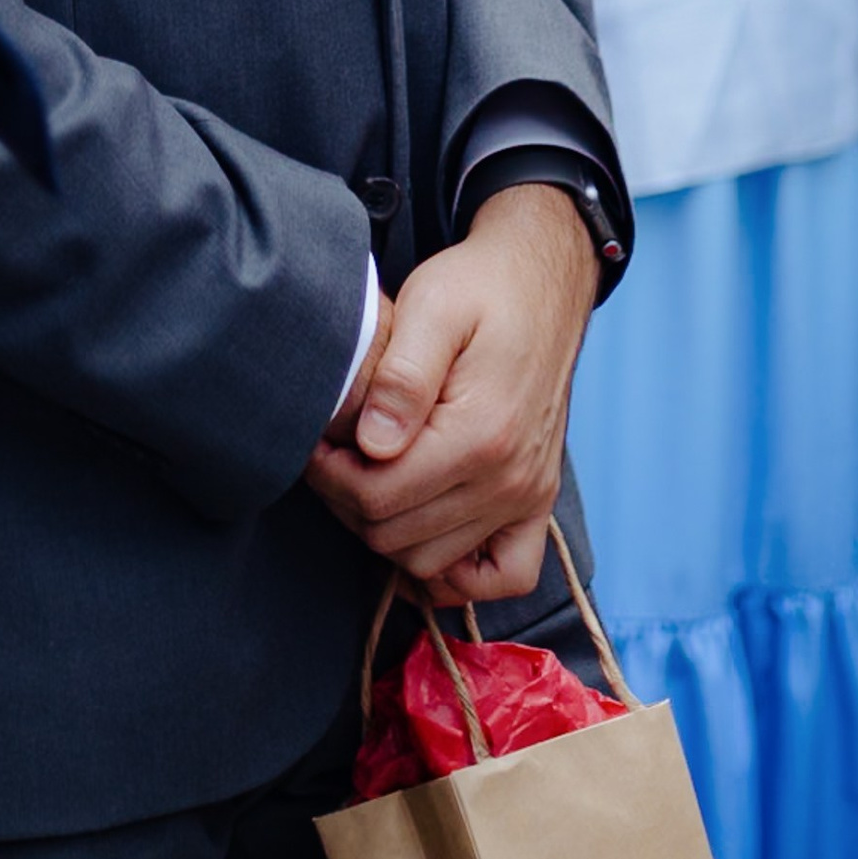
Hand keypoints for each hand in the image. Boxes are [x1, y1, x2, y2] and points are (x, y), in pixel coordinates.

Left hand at [304, 185, 595, 604]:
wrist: (542, 283)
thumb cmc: (481, 288)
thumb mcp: (433, 306)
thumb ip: (402, 377)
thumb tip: (373, 445)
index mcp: (481, 435)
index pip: (378, 498)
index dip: (330, 477)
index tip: (315, 443)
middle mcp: (511, 479)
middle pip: (396, 536)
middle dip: (348, 501)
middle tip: (334, 456)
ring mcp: (528, 496)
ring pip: (431, 562)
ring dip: (387, 531)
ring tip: (368, 476)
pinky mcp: (537, 501)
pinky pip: (504, 576)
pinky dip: (459, 571)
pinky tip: (424, 527)